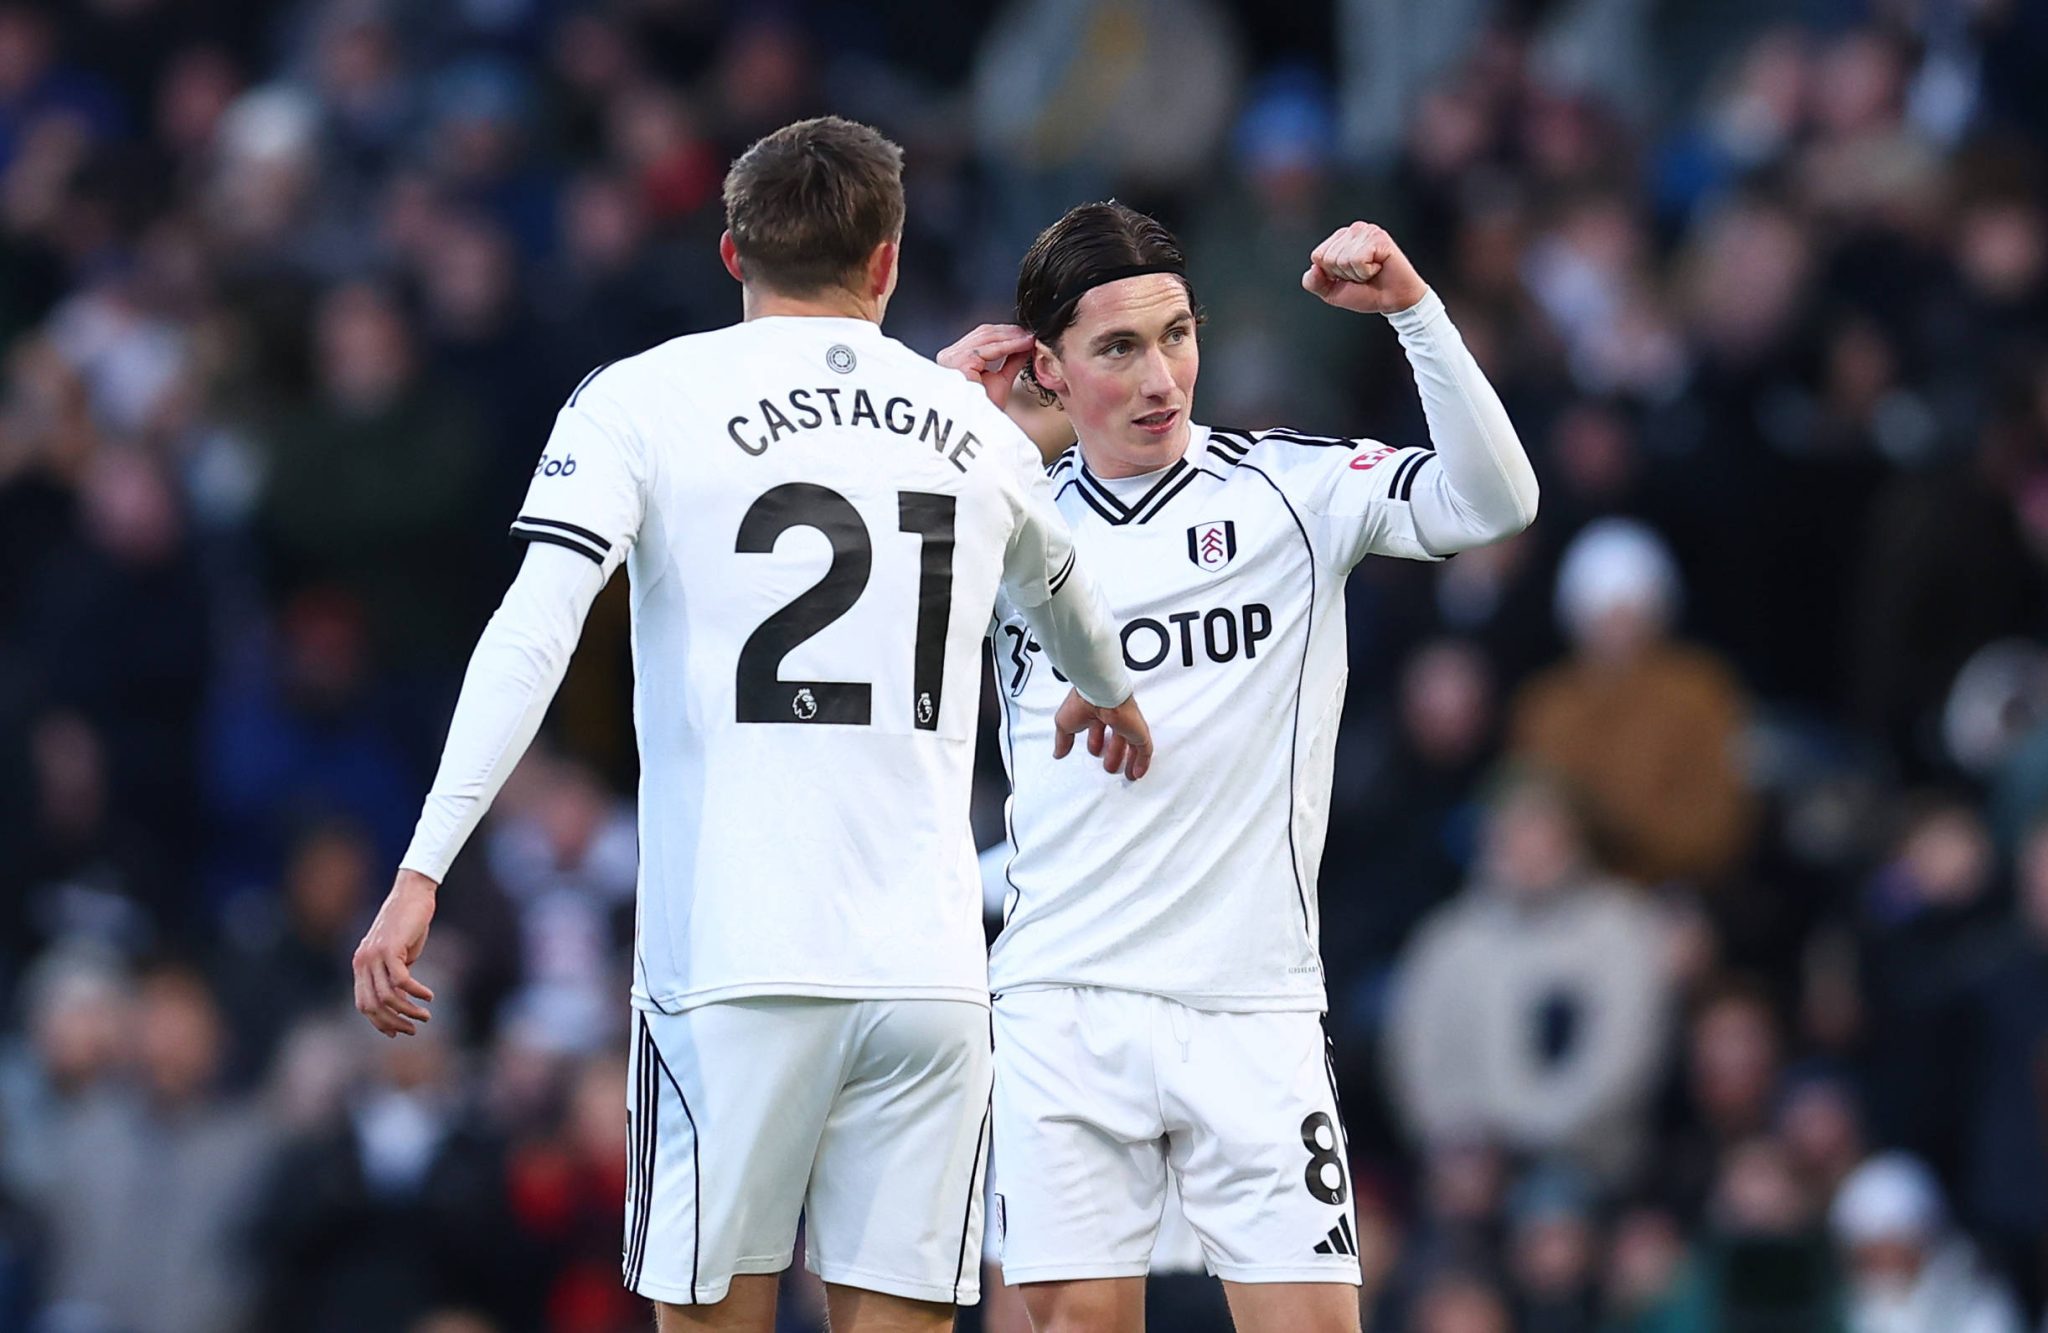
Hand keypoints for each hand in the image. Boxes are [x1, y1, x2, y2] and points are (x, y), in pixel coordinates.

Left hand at [353, 870, 437, 1036]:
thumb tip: (401, 1003)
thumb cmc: (407, 924)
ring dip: (408, 1011)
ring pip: (387, 996)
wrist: (412, 894)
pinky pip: (402, 981)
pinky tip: (429, 996)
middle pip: (372, 1005)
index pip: (363, 1004)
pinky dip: (416, 992)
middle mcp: (362, 962)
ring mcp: (374, 955)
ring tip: (426, 1015)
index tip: (398, 1032)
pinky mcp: (390, 948)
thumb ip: (393, 977)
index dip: (379, 1022)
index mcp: (360, 965)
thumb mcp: (399, 955)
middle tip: (414, 1029)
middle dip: (393, 1022)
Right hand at [937, 323, 1036, 410]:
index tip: (1026, 335)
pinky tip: (1024, 344)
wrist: (978, 429)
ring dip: (1012, 337)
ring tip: (1030, 338)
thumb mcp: (1000, 379)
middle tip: (1031, 333)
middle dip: (1010, 332)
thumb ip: (1011, 360)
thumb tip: (1024, 343)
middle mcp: (948, 356)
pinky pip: (990, 348)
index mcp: (954, 359)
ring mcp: (952, 358)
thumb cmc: (983, 412)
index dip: (1005, 334)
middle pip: (983, 334)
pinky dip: (1010, 345)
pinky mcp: (960, 362)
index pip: (981, 338)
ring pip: (987, 337)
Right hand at [1051, 689, 1153, 779]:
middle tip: (1109, 766)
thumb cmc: (1083, 702)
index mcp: (1097, 712)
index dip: (1095, 743)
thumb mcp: (1065, 724)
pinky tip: (1137, 773)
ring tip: (1126, 775)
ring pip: (1132, 746)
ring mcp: (1128, 725)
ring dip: (1128, 762)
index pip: (1098, 729)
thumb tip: (1058, 753)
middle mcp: (1115, 717)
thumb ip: (1063, 740)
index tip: (1095, 752)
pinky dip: (1141, 763)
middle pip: (1117, 739)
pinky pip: (1144, 750)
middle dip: (1113, 754)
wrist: (1100, 695)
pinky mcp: (1139, 732)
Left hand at [1302, 222, 1428, 315]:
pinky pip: (1358, 260)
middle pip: (1328, 258)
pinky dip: (1366, 271)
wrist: (1394, 300)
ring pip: (1343, 259)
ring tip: (1371, 271)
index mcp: (1339, 239)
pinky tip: (1378, 267)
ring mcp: (1366, 231)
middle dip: (1344, 274)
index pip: (1317, 256)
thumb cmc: (1367, 293)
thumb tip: (1313, 268)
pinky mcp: (1378, 237)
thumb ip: (1314, 282)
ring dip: (1357, 274)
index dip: (1331, 274)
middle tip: (1363, 275)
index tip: (1349, 276)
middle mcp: (1352, 231)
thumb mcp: (1332, 291)